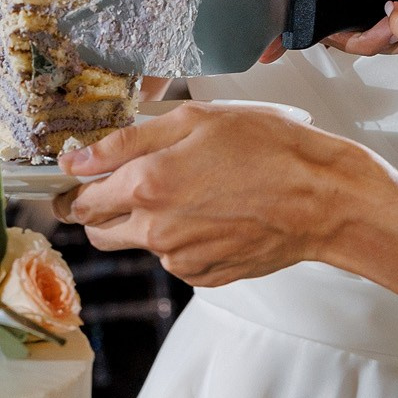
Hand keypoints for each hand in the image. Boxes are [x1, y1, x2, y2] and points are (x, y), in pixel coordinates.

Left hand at [58, 102, 397, 284]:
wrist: (322, 198)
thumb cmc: (269, 150)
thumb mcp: (195, 121)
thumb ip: (126, 141)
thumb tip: (76, 160)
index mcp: (146, 186)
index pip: (81, 201)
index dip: (74, 189)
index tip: (77, 181)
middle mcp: (156, 230)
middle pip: (99, 231)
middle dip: (102, 209)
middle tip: (128, 183)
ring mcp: (181, 259)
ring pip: (140, 244)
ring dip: (148, 221)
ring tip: (192, 190)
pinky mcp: (205, 276)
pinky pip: (176, 258)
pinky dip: (183, 238)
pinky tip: (213, 212)